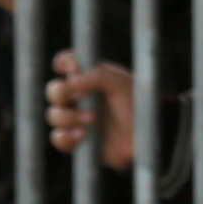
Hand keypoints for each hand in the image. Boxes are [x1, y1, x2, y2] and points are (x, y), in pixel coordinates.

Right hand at [46, 50, 137, 169]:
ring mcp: (77, 118)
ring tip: (90, 119)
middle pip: (54, 90)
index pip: (67, 62)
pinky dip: (64, 136)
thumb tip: (71, 79)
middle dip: (58, 92)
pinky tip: (81, 135)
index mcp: (91, 77)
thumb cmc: (138, 105)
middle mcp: (81, 96)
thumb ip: (98, 75)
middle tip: (70, 95)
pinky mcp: (76, 141)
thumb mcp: (122, 83)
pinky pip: (58, 138)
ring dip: (66, 116)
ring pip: (53, 115)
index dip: (63, 63)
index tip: (71, 67)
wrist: (148, 137)